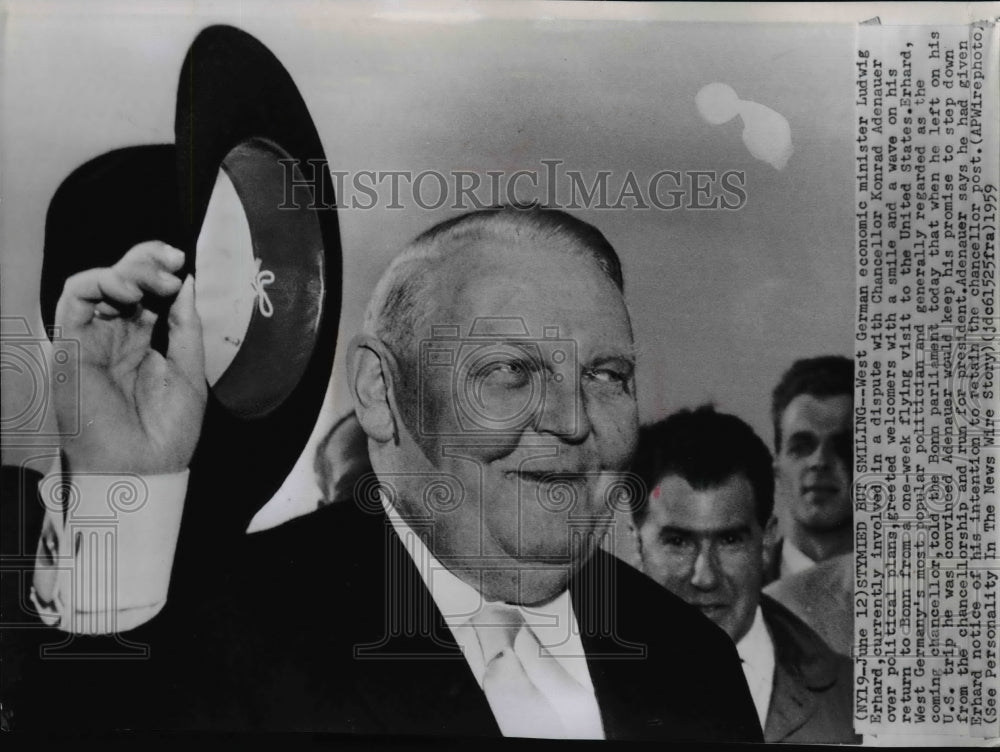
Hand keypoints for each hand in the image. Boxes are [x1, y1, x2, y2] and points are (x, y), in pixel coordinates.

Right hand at [54, 241, 206, 473]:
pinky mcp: (70, 347)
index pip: (144, 291)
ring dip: (128, 270)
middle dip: (145, 260)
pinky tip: (131, 292)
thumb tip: (187, 282)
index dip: (158, 269)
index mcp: (140, 342)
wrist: (145, 468)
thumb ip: (185, 325)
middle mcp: (112, 337)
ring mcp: (90, 340)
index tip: (182, 261)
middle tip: (172, 261)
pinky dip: (100, 282)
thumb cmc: (167, 431)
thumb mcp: (189, 370)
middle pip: (120, 281)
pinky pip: (73, 299)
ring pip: (96, 284)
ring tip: (157, 282)